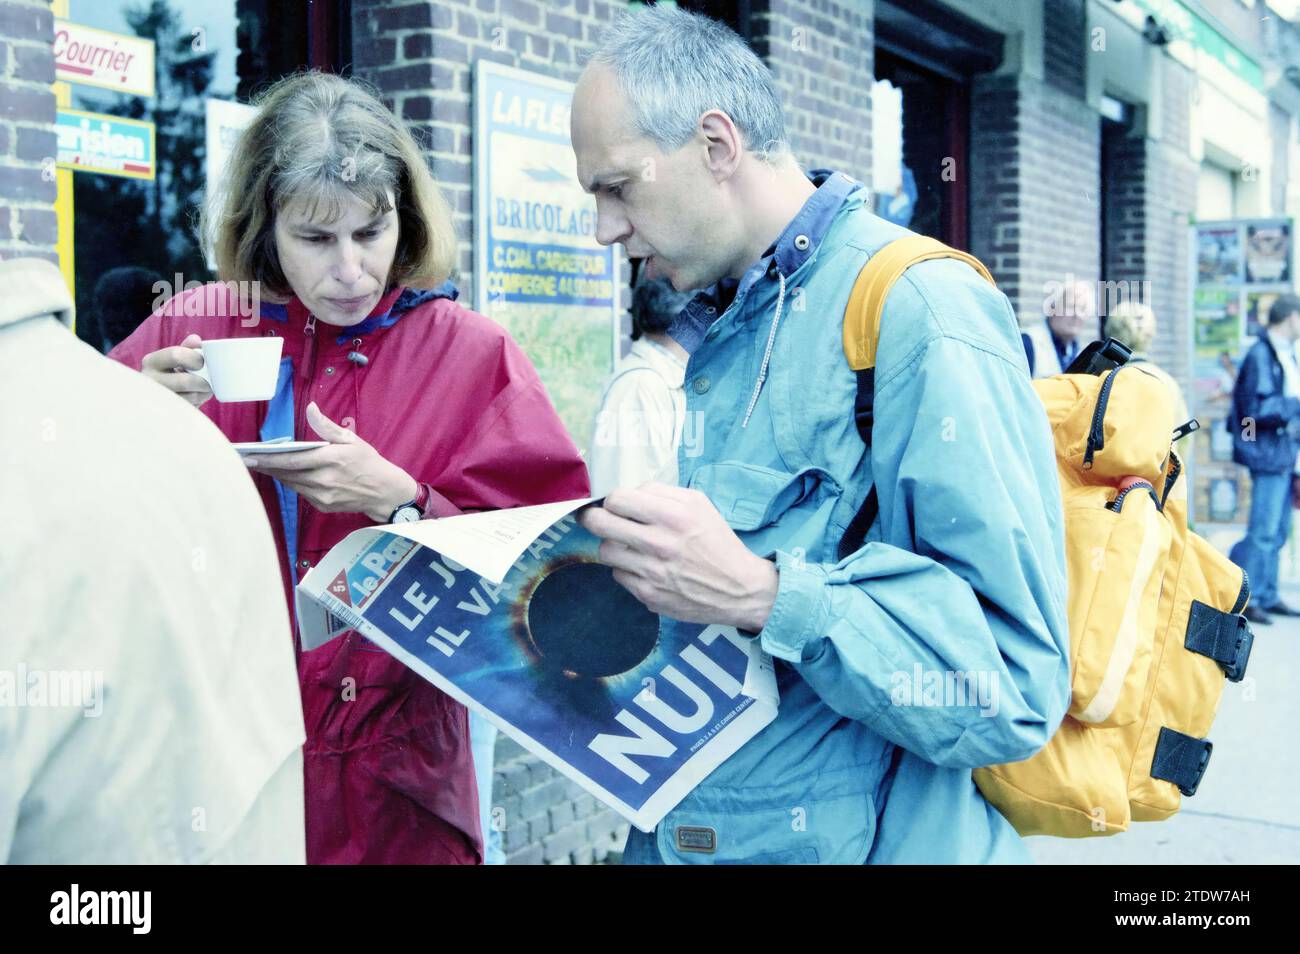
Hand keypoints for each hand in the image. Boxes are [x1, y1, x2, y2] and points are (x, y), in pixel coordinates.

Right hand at [140, 333, 212, 407]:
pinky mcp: (164, 413)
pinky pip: (188, 409)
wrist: (158, 399)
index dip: (195, 358)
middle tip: (209, 383)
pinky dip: (198, 404)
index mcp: (151, 361)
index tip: (203, 363)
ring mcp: (156, 398)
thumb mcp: (176, 358)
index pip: (176, 355)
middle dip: (203, 382)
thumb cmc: (172, 373)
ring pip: (188, 397)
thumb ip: (187, 348)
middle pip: (184, 381)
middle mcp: (149, 380)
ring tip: (205, 391)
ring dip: (202, 394)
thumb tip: (196, 340)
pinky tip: (198, 399)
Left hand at [244, 402, 417, 521]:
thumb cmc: (369, 463)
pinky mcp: (322, 506)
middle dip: (265, 466)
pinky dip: (292, 482)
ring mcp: (323, 496)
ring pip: (291, 483)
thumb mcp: (351, 439)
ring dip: (276, 474)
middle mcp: (324, 480)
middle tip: (245, 459)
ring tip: (260, 464)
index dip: (268, 459)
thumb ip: (326, 426)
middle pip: (286, 473)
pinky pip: (301, 492)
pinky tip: (285, 474)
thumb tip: (311, 408)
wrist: (385, 492)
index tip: (250, 456)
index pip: (292, 461)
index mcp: (331, 460)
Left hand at [577, 482, 779, 631]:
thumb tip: (629, 493)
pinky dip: (627, 569)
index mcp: (673, 515)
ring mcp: (651, 572)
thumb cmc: (717, 542)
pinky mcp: (648, 595)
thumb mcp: (699, 505)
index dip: (612, 500)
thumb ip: (662, 492)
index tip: (616, 505)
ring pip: (605, 551)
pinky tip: (644, 568)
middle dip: (593, 518)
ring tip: (628, 546)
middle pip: (600, 524)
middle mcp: (660, 543)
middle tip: (596, 519)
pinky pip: (618, 575)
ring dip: (613, 545)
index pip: (617, 499)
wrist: (739, 589)